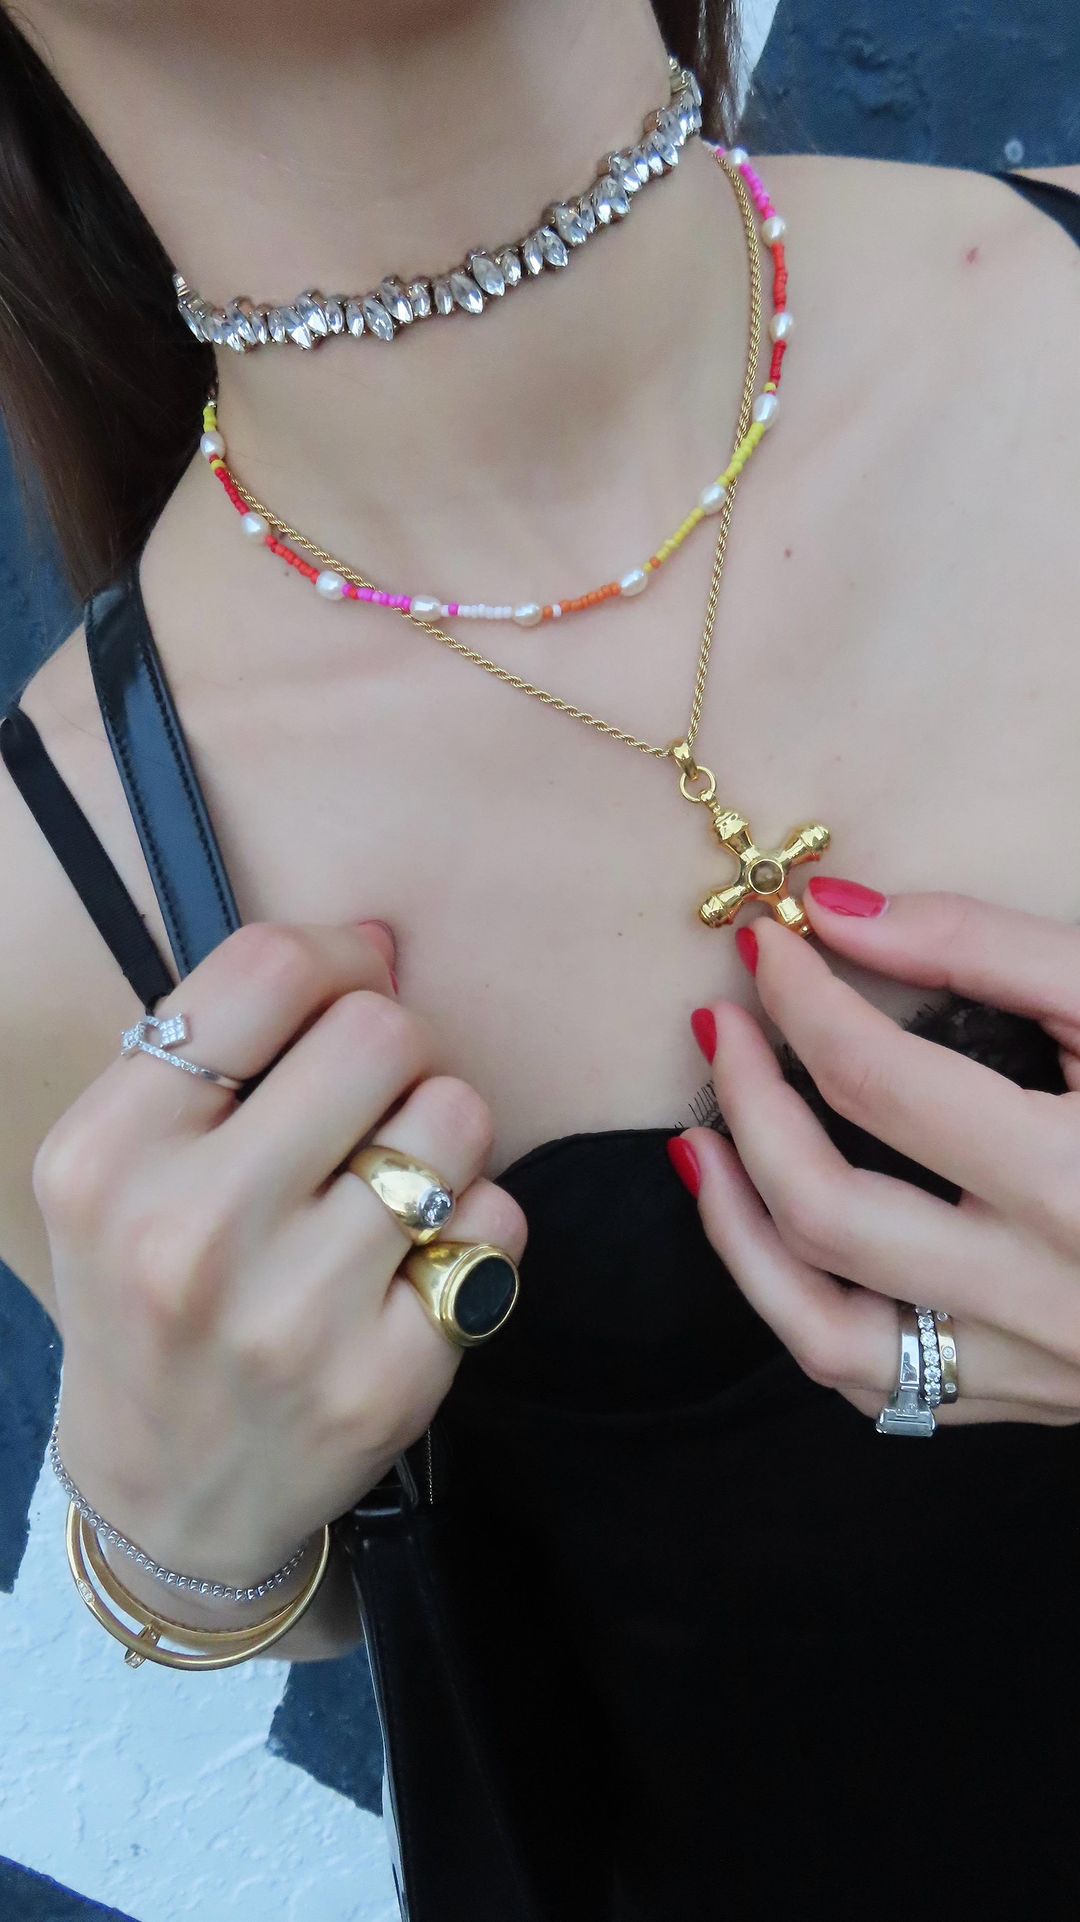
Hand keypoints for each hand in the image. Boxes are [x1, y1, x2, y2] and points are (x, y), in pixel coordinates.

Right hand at [36, 918, 525, 1590]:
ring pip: (454, 1118)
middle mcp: (191, 1234)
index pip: (265, 971)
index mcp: (108, 1158)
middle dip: (394, 1046)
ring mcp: (295, 1317)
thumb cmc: (152, 1296)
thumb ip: (220, 1047)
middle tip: (370, 1098)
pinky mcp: (387, 1379)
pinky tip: (413, 1262)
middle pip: (379, 1033)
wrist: (168, 1496)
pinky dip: (471, 1226)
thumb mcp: (119, 1168)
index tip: (347, 984)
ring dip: (438, 1133)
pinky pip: (495, 1222)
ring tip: (390, 1181)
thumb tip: (373, 942)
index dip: (334, 956)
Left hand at [669, 880, 1079, 1427]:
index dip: (800, 998)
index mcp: (1079, 1180)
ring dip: (735, 1230)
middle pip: (826, 1208)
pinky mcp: (1027, 1407)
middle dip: (746, 1100)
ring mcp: (1033, 1370)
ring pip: (821, 1331)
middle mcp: (1046, 1293)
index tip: (768, 942)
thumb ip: (992, 947)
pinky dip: (800, 1309)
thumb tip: (843, 912)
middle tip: (722, 1022)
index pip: (879, 1080)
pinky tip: (777, 1239)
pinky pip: (873, 1385)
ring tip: (699, 1143)